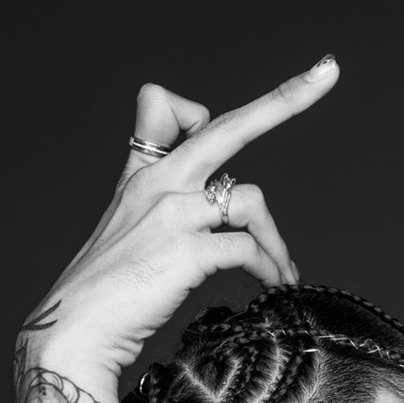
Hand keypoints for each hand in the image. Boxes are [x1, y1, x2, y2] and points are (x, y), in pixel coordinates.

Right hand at [15, 58, 338, 402]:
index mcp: (140, 174)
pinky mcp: (185, 250)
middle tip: (328, 70)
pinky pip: (248, 249)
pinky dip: (270, 268)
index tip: (233, 117)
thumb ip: (159, 207)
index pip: (164, 106)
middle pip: (227, 126)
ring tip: (283, 272)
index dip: (198, 114)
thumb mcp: (126, 232)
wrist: (75, 332)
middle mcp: (157, 183)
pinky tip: (274, 286)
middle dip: (285, 99)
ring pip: (252, 201)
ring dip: (278, 240)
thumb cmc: (105, 294)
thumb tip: (211, 208)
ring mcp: (171, 214)